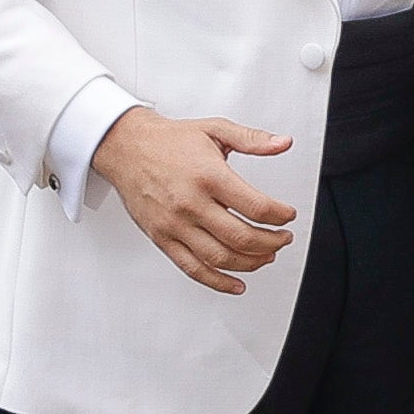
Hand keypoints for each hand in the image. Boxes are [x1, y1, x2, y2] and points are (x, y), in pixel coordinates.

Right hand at [94, 106, 297, 294]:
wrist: (126, 147)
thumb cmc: (169, 140)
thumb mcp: (215, 129)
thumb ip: (253, 139)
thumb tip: (284, 143)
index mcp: (209, 176)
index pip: (256, 207)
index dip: (280, 216)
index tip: (288, 216)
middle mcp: (191, 204)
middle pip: (242, 237)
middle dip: (272, 243)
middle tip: (283, 239)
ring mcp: (175, 224)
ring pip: (220, 258)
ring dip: (251, 263)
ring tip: (267, 256)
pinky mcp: (162, 238)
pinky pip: (192, 268)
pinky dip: (218, 282)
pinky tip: (237, 284)